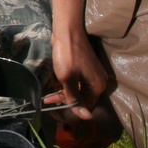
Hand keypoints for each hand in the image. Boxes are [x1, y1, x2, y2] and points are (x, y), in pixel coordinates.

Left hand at [48, 0, 110, 118]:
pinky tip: (55, 88)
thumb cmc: (67, 55)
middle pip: (83, 100)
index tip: (55, 112)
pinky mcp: (86, 68)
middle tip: (49, 103)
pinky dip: (67, 87)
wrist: (67, 31)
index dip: (71, 111)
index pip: (86, 107)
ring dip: (64, 95)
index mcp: (97, 86)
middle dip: (66, 103)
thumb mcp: (67, 79)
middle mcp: (99, 81)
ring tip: (48, 97)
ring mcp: (93, 74)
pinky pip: (78, 83)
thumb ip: (74, 98)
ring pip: (79, 91)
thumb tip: (87, 117)